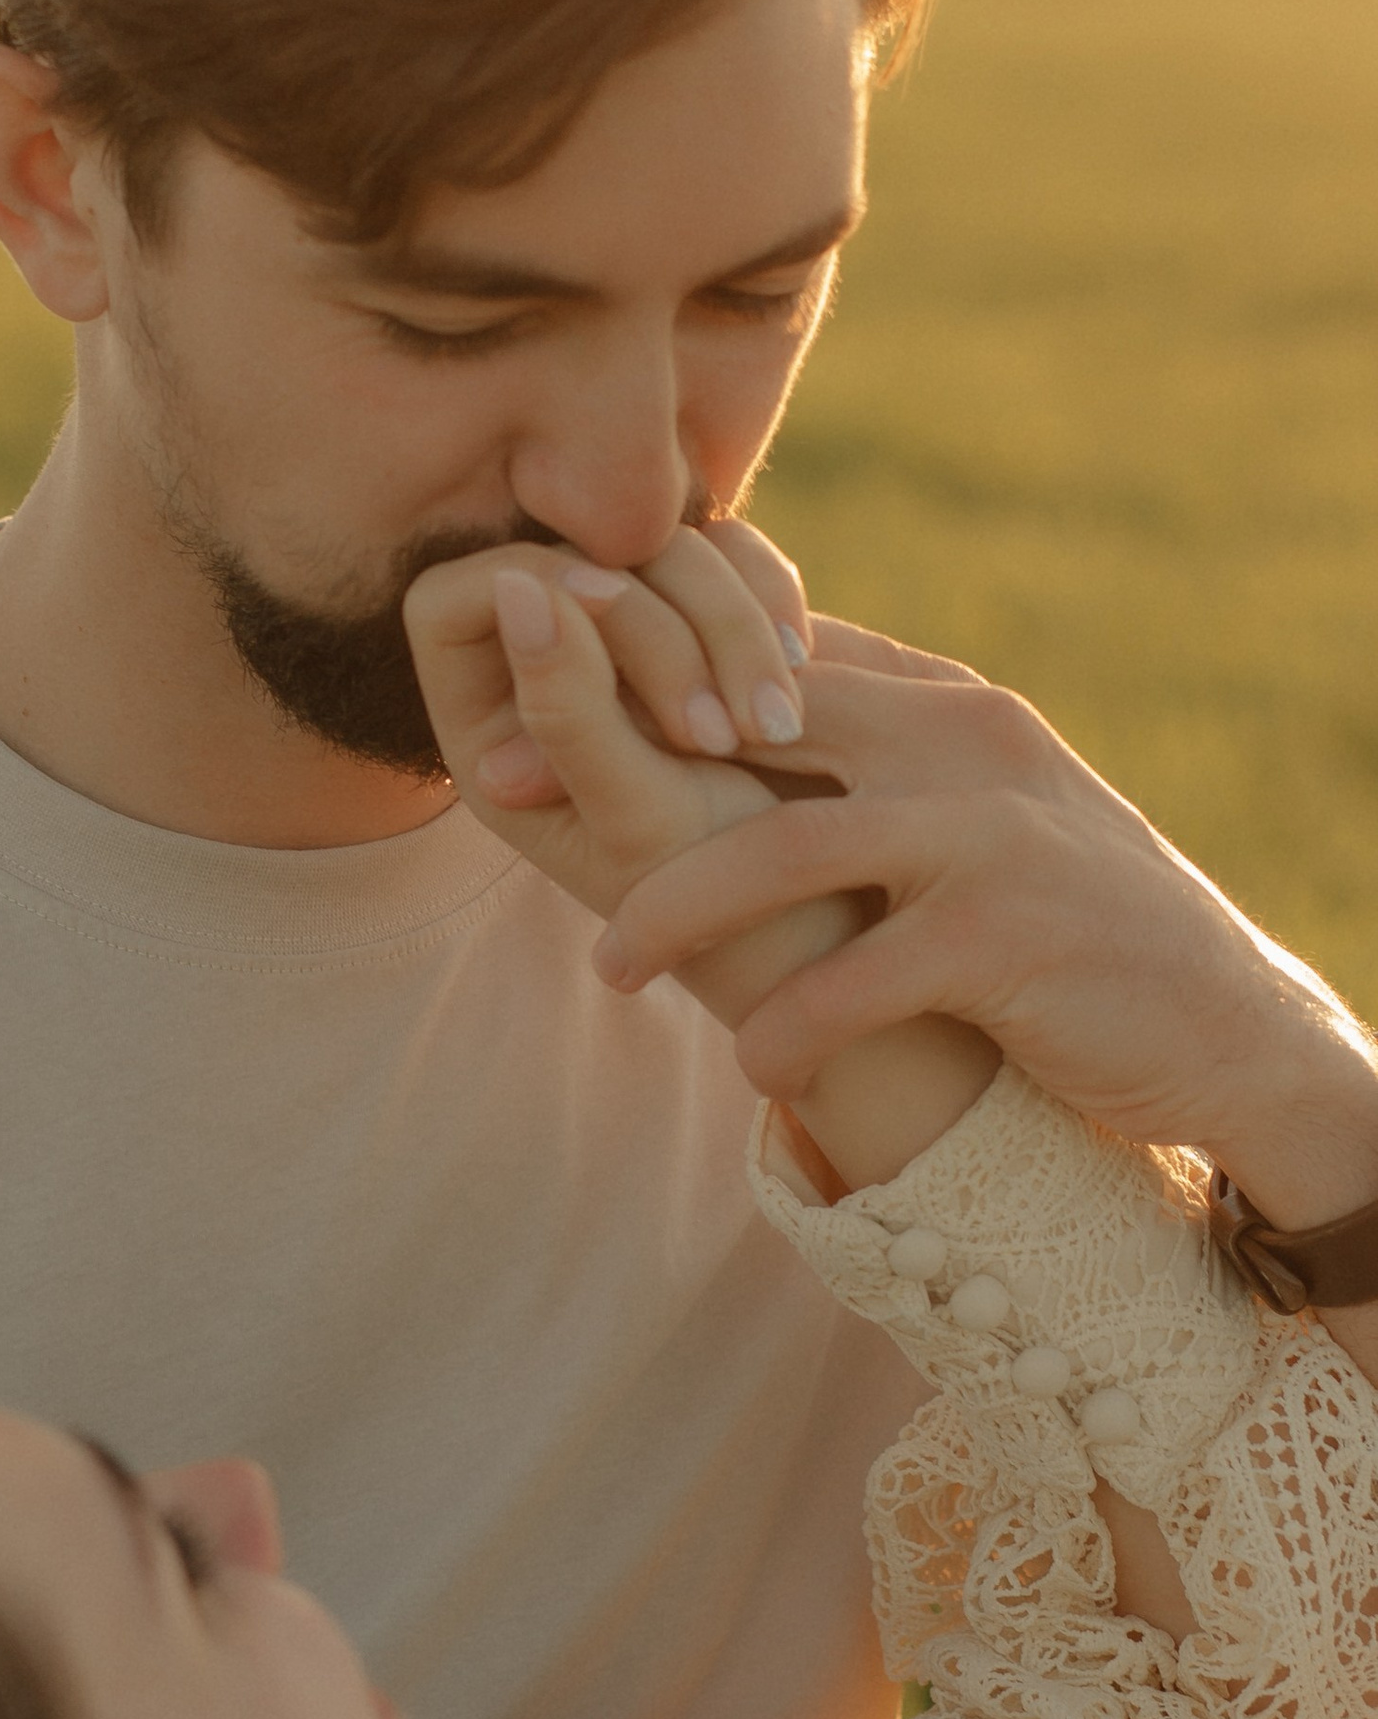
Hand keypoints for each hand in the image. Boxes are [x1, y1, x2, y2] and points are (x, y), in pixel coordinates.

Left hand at [403, 537, 858, 1023]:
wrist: (842, 920)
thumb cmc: (729, 909)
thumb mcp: (642, 819)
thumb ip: (568, 711)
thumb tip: (511, 586)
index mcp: (487, 738)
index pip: (450, 600)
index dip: (527, 587)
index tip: (612, 623)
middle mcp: (546, 683)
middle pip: (563, 557)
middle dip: (653, 621)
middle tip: (715, 736)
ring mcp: (629, 647)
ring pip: (652, 546)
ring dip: (726, 616)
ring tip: (775, 727)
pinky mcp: (709, 625)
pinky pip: (726, 555)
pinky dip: (767, 599)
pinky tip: (801, 674)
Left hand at [585, 631, 1377, 1232]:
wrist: (1218, 1026)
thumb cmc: (1065, 933)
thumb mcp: (962, 820)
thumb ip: (861, 764)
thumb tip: (722, 735)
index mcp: (940, 706)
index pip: (764, 650)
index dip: (636, 668)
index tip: (521, 697)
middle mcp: (962, 745)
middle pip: (750, 709)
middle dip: (611, 744)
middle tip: (500, 790)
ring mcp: (988, 837)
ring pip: (783, 845)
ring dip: (674, 906)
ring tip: (605, 962)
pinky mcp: (1008, 939)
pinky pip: (859, 977)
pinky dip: (788, 1026)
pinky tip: (748, 1068)